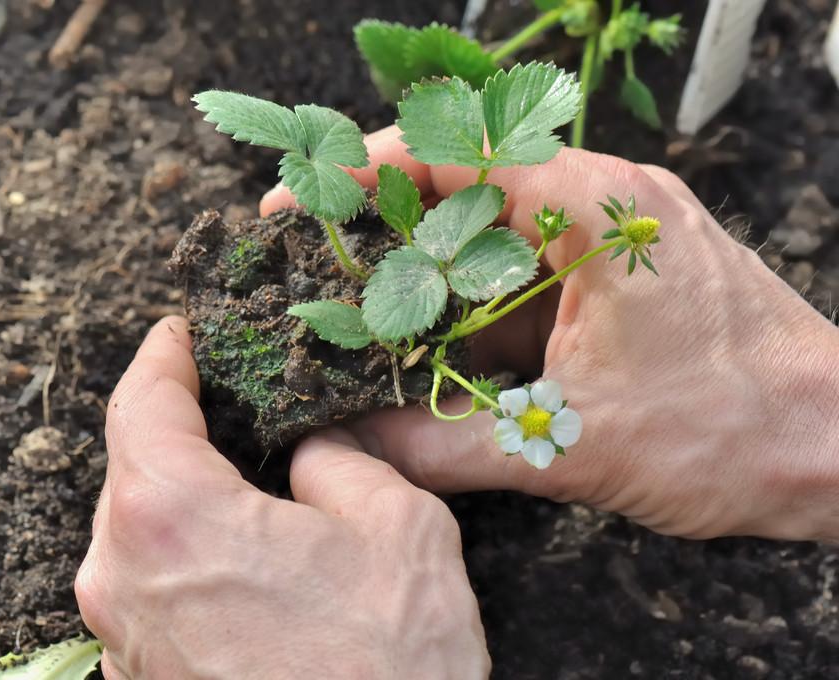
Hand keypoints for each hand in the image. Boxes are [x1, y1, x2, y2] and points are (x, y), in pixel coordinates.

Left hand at [75, 317, 489, 678]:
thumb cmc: (389, 666)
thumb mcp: (397, 527)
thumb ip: (341, 461)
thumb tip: (310, 450)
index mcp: (172, 515)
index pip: (141, 402)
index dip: (163, 356)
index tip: (180, 334)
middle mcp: (123, 576)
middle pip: (133, 466)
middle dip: (178, 425)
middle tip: (231, 397)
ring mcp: (124, 638)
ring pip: (138, 530)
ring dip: (183, 493)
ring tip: (245, 476)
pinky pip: (152, 587)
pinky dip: (186, 553)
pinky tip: (244, 557)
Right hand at [263, 127, 838, 541]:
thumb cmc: (735, 428)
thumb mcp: (572, 441)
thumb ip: (447, 443)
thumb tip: (352, 444)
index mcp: (591, 206)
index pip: (454, 153)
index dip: (363, 172)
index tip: (298, 202)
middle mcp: (600, 203)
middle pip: (463, 189)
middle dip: (385, 229)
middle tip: (318, 271)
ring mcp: (610, 240)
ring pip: (492, 239)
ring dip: (429, 279)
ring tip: (364, 321)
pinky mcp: (615, 283)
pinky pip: (524, 279)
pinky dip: (473, 312)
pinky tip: (436, 354)